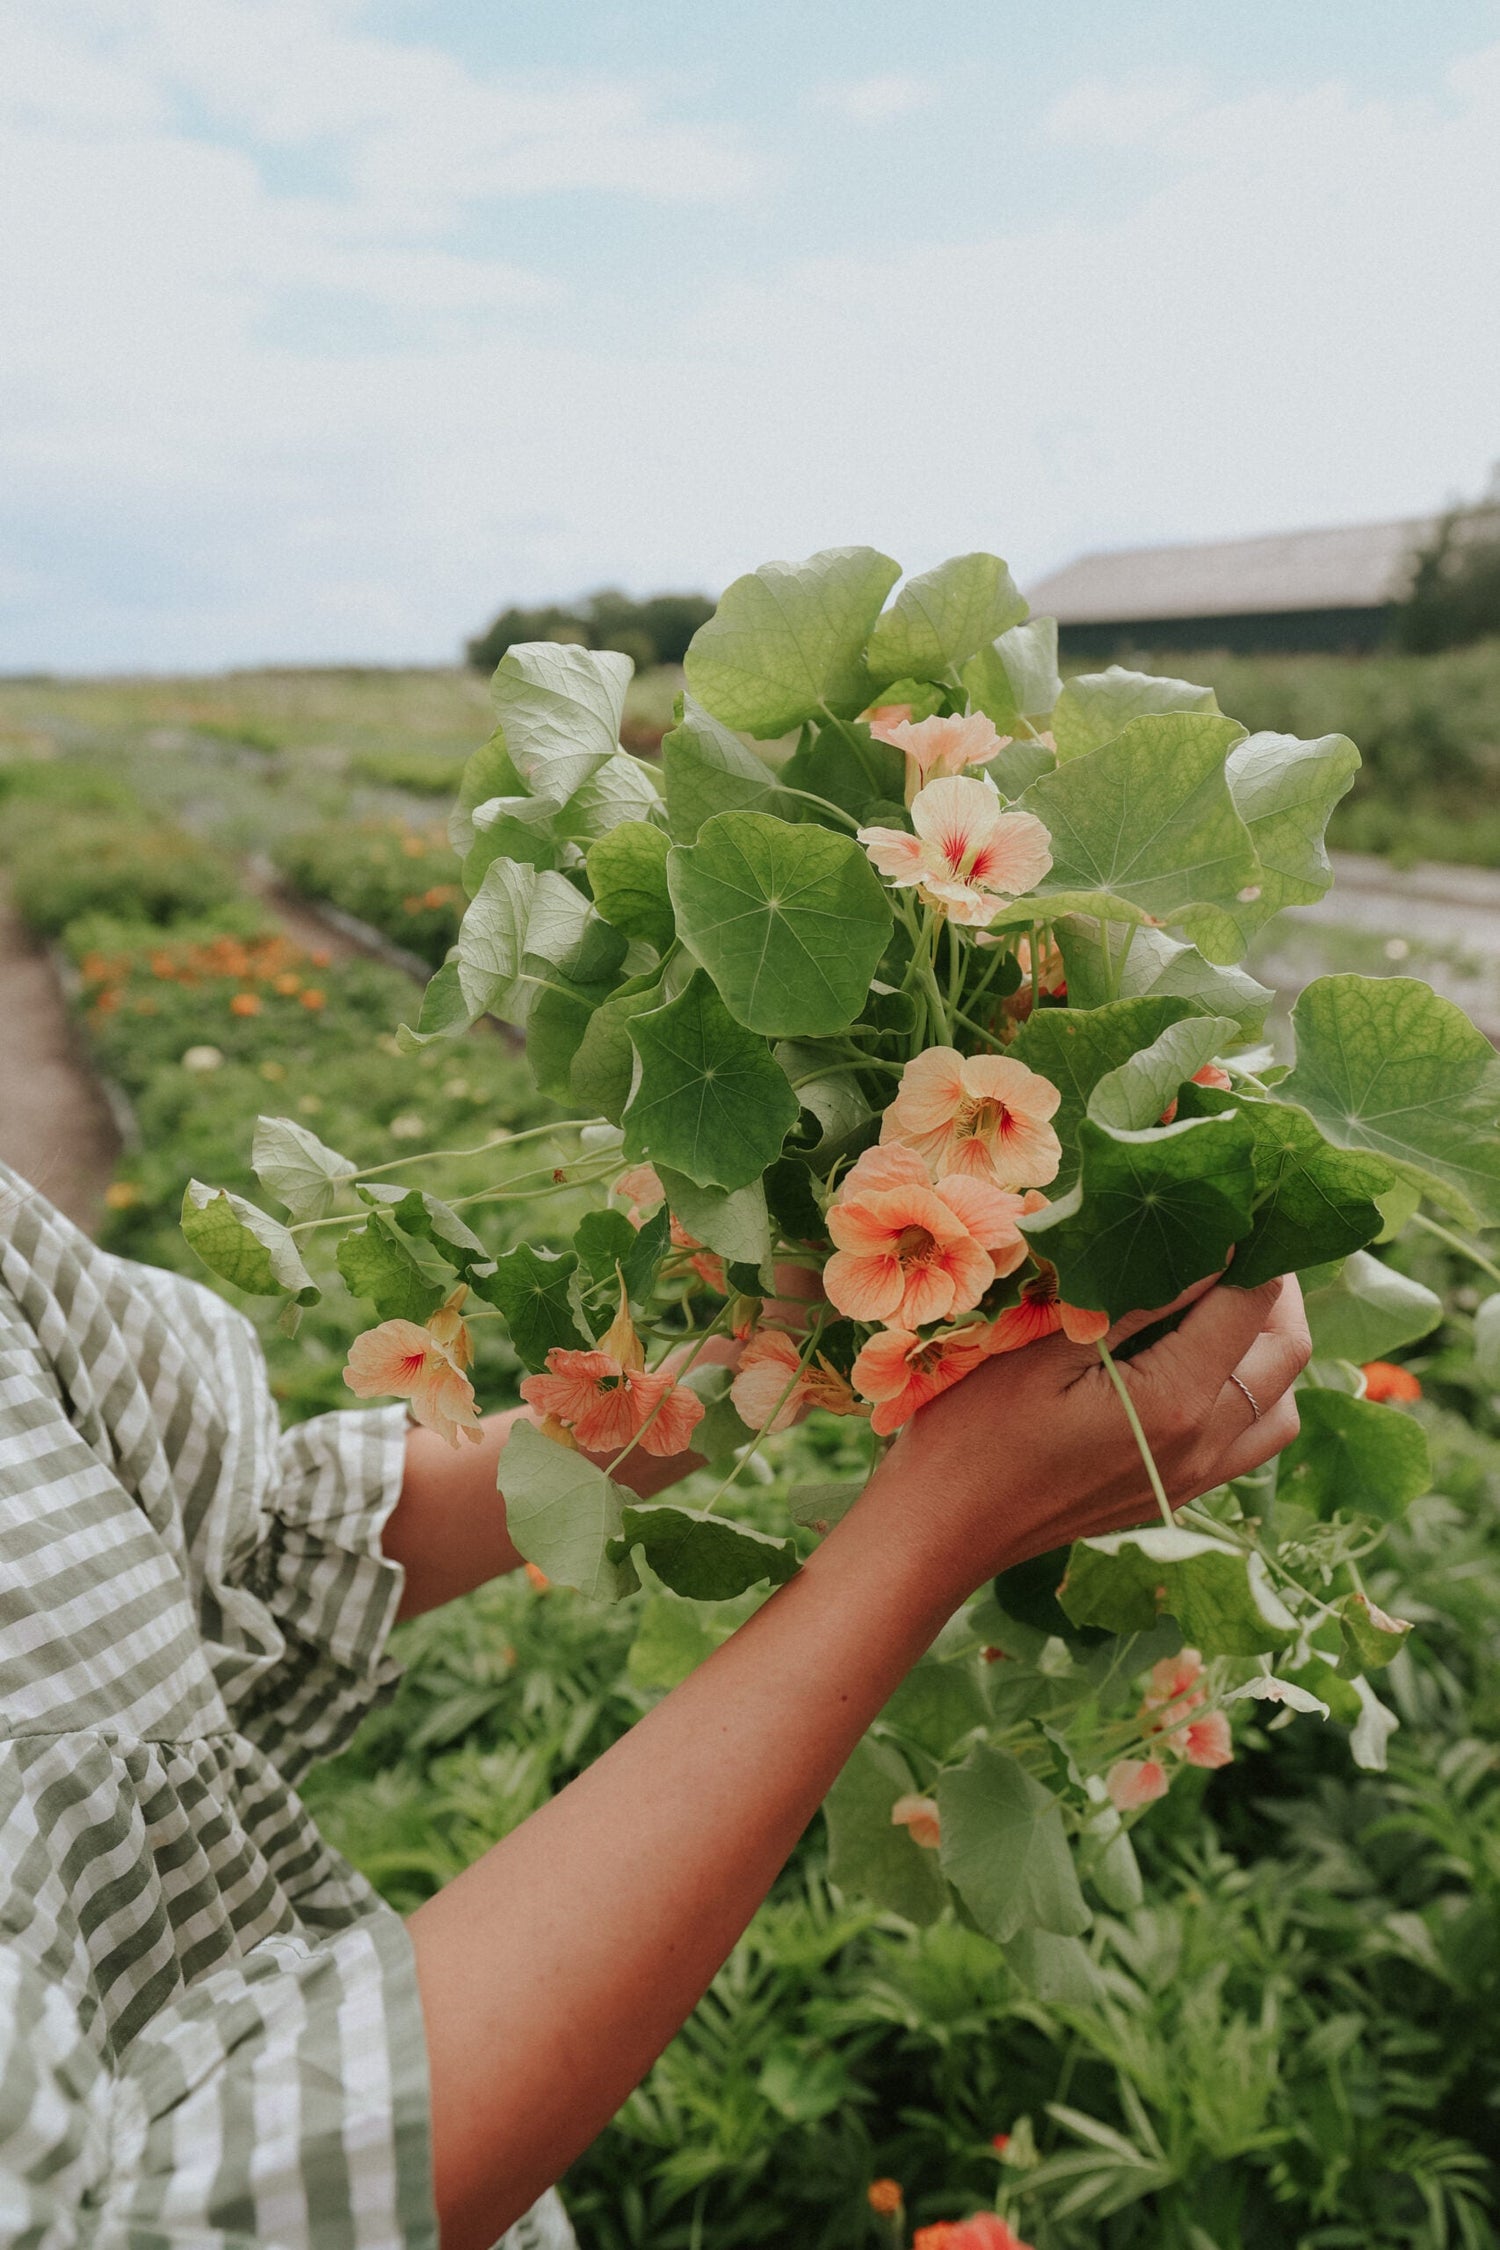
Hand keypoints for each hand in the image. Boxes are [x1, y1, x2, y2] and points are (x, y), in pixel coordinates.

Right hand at [868, 1275, 1309, 1601]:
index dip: (1247, 1248)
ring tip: (1226, 1301)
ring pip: (1282, 1402)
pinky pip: (1253, 1440)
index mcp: (1174, 1402)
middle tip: (1232, 1241)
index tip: (1222, 1207)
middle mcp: (1203, 1446)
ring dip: (1270, 1345)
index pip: (1249, 1306)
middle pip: (1286, 1351)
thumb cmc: (973, 1429)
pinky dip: (1254, 1392)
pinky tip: (1206, 1363)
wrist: (943, 1527)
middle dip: (1273, 1289)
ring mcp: (1195, 1478)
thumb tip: (1199, 1247)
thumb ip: (1130, 1299)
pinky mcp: (1178, 1493)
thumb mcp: (1041, 1347)